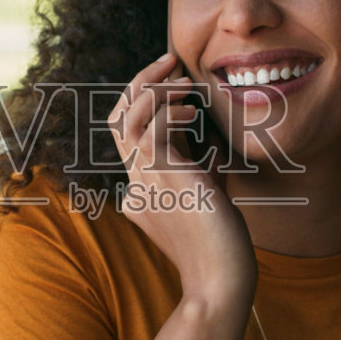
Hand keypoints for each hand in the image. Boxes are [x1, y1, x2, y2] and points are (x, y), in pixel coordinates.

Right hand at [107, 53, 255, 295]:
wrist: (220, 279)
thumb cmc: (222, 245)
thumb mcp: (210, 198)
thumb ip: (204, 170)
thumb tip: (211, 146)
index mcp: (142, 190)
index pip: (131, 133)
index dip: (148, 101)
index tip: (177, 85)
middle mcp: (136, 183)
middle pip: (118, 118)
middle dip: (140, 82)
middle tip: (170, 60)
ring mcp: (143, 180)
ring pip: (127, 117)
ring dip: (153, 88)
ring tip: (184, 79)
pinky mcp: (160, 176)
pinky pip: (151, 127)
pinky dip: (170, 110)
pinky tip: (194, 111)